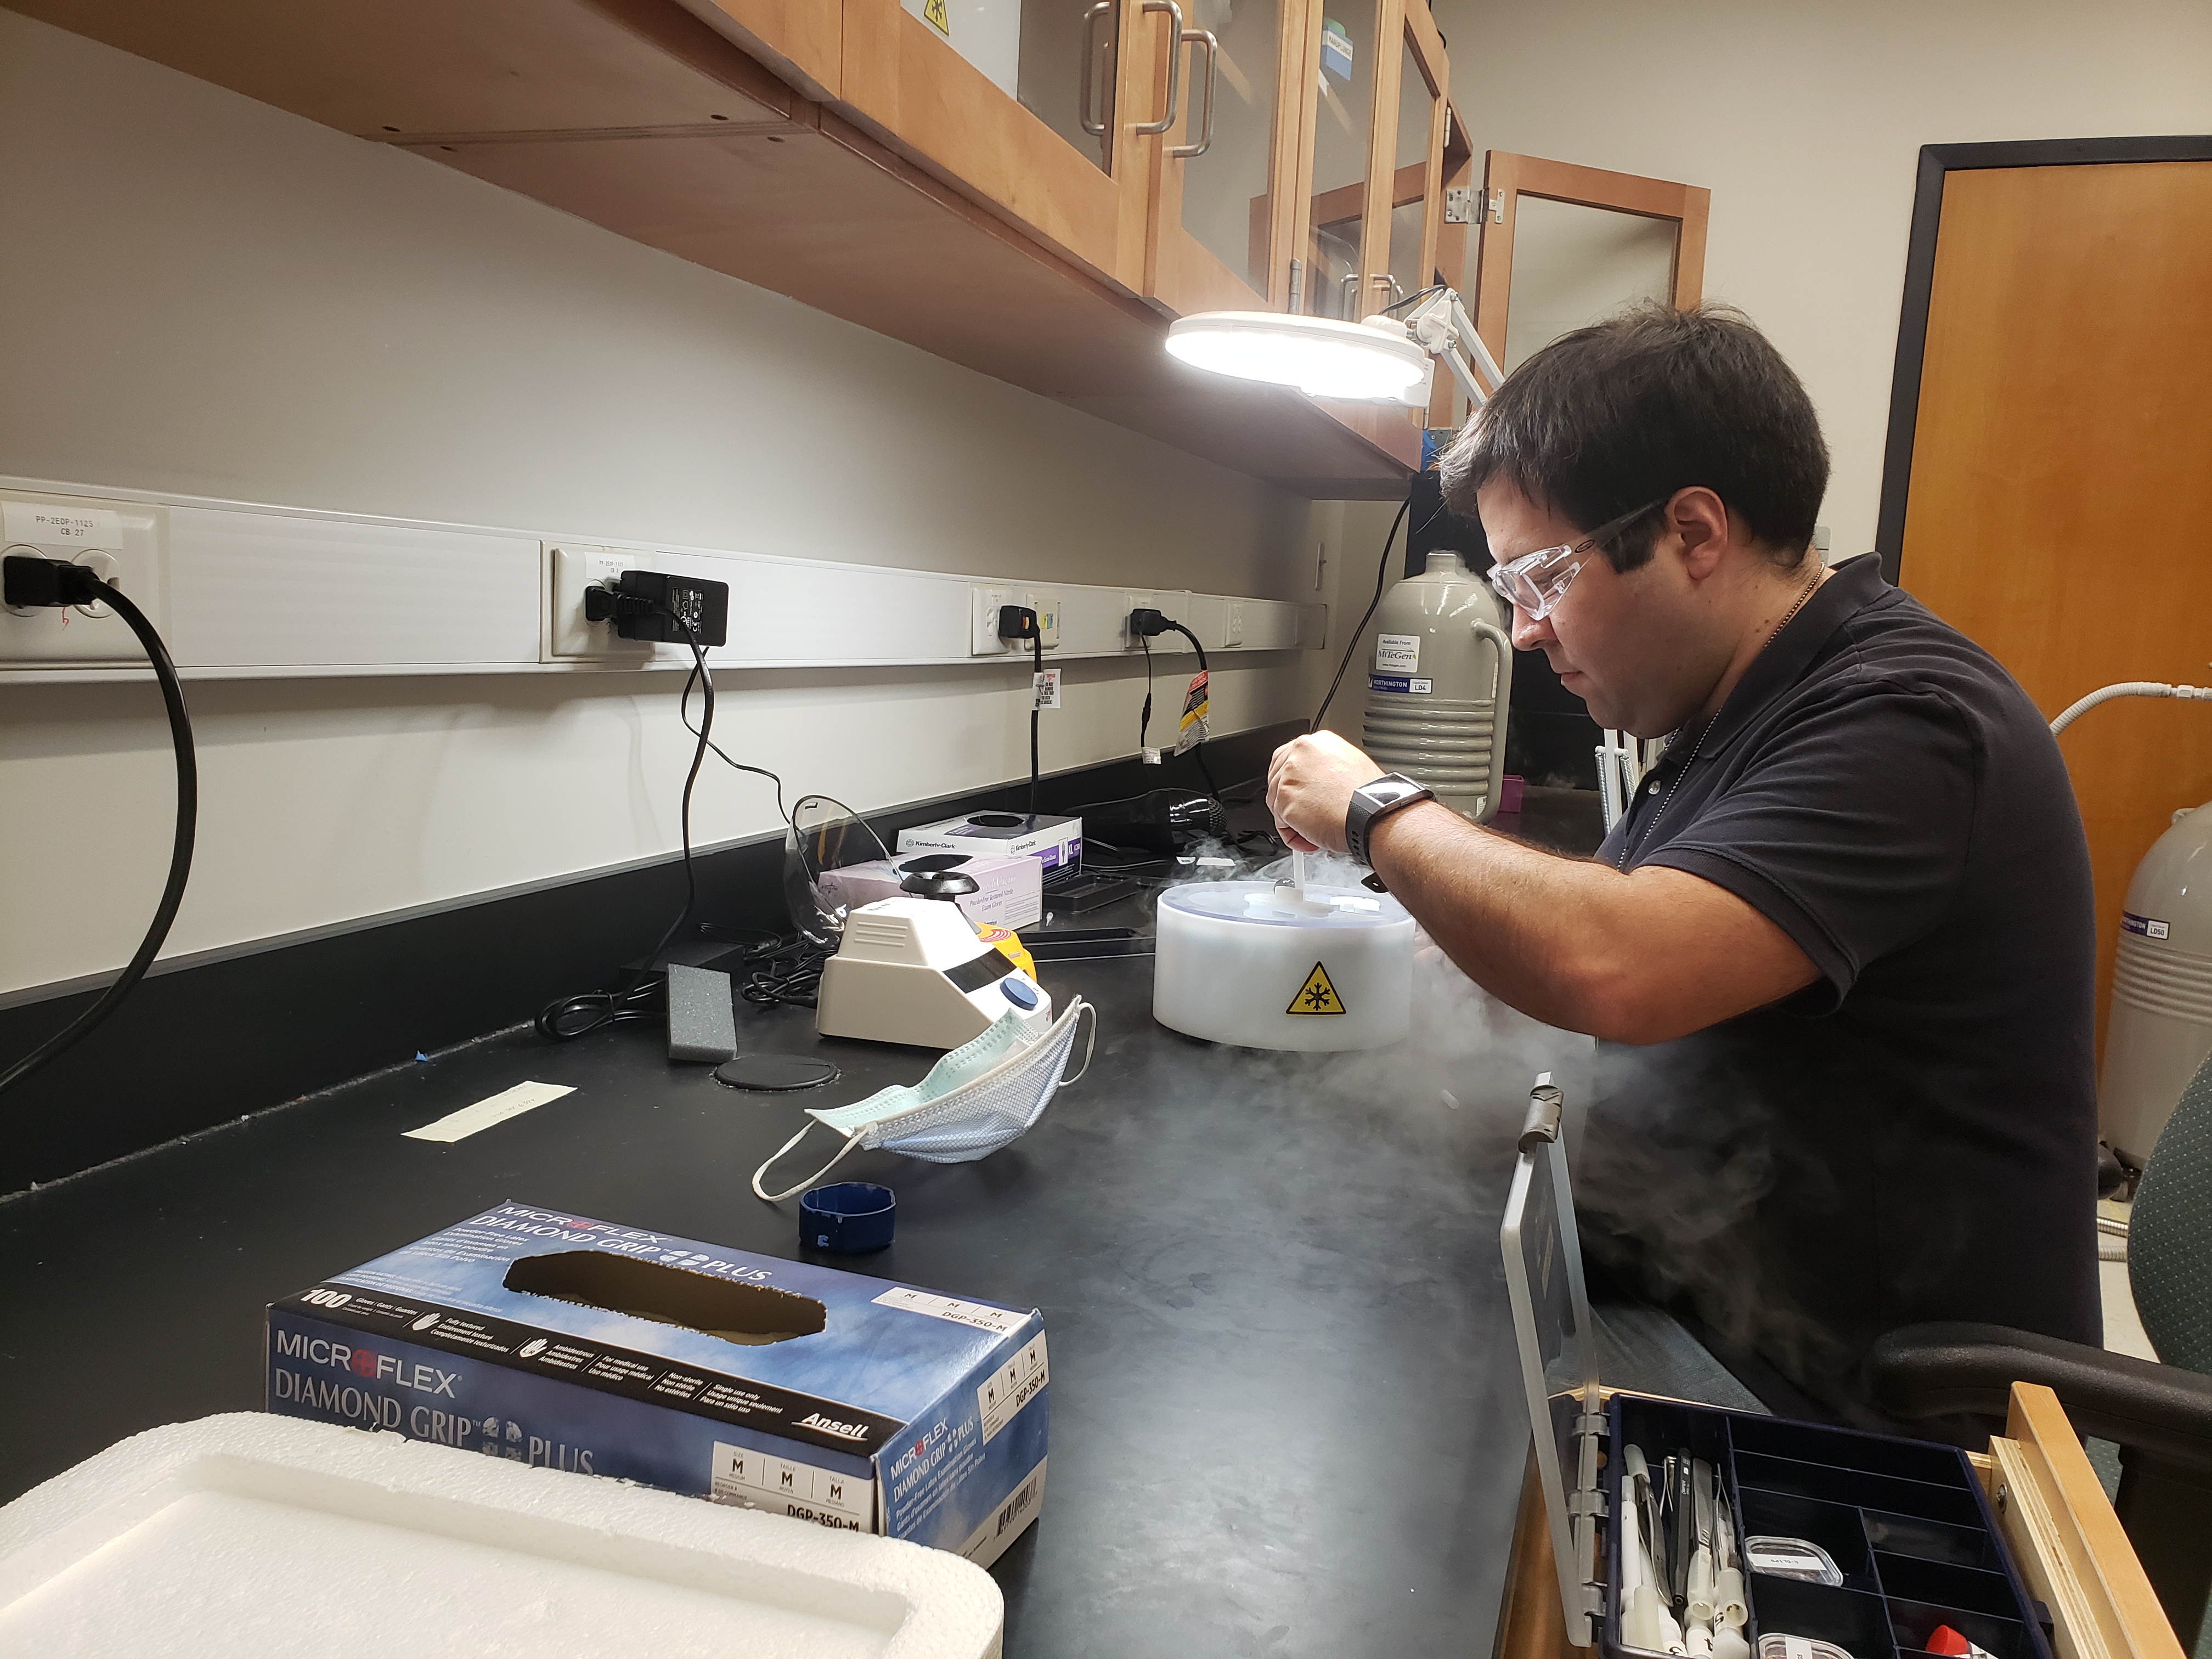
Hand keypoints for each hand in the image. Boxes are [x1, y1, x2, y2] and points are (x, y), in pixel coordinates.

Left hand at [1266, 731, 1382, 854]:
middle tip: (1307, 816)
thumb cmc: (1369, 799)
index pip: (1288, 758)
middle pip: (1277, 779)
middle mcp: (1300, 753)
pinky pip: (1280, 822)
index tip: (1298, 794)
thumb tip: (1316, 782)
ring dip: (1293, 821)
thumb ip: (1326, 769)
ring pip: (1277, 801)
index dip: (1291, 781)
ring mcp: (1290, 774)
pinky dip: (1294, 835)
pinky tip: (1312, 838)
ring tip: (1317, 830)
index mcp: (1318, 742)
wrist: (1372, 815)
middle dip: (1288, 801)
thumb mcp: (1350, 768)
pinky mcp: (1284, 797)